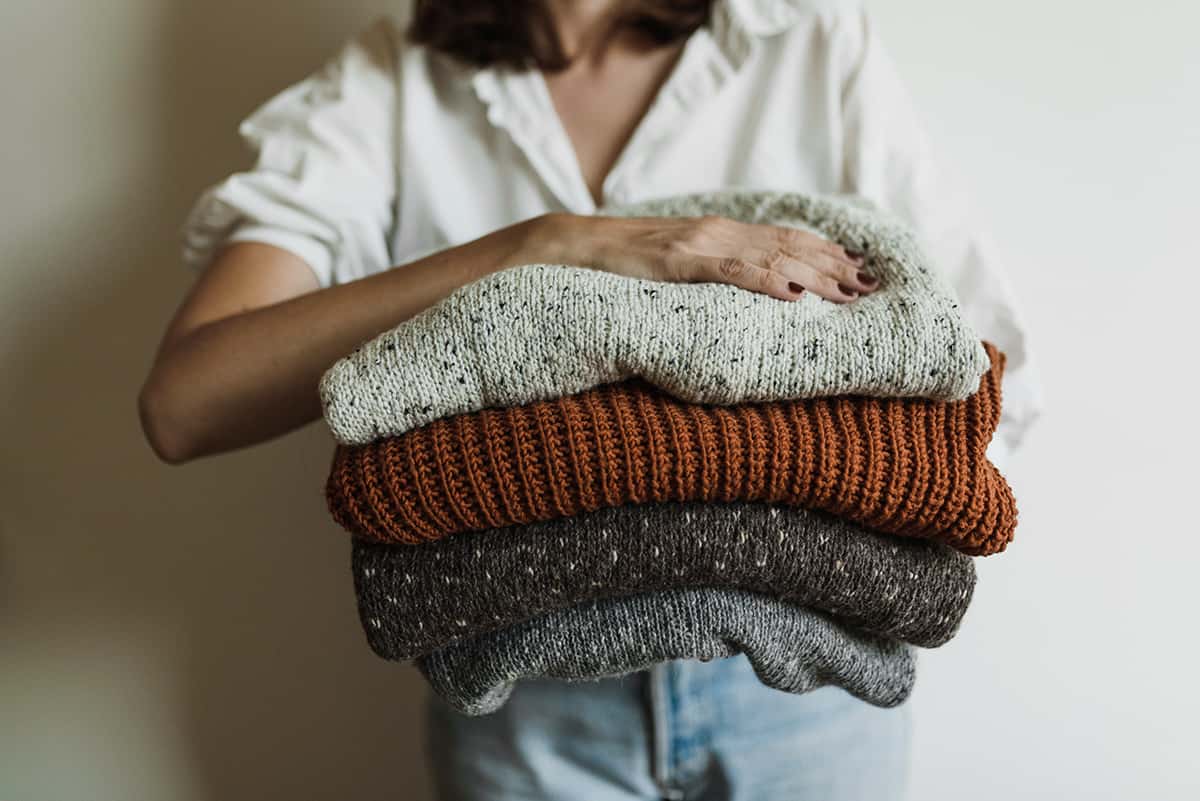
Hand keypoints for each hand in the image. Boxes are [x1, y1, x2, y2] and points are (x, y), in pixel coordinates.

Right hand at [538, 212, 878, 302]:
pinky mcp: (677, 261)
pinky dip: (764, 279)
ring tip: (849, 291)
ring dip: (815, 274)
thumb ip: (710, 271)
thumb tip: (749, 289)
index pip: (783, 240)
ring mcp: (698, 245)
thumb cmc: (621, 263)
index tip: (857, 269)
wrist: (574, 246)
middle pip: (788, 246)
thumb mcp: (675, 266)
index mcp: (717, 234)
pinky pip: (728, 271)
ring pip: (770, 256)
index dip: (824, 253)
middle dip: (833, 266)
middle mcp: (716, 233)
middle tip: (870, 285)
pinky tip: (793, 291)